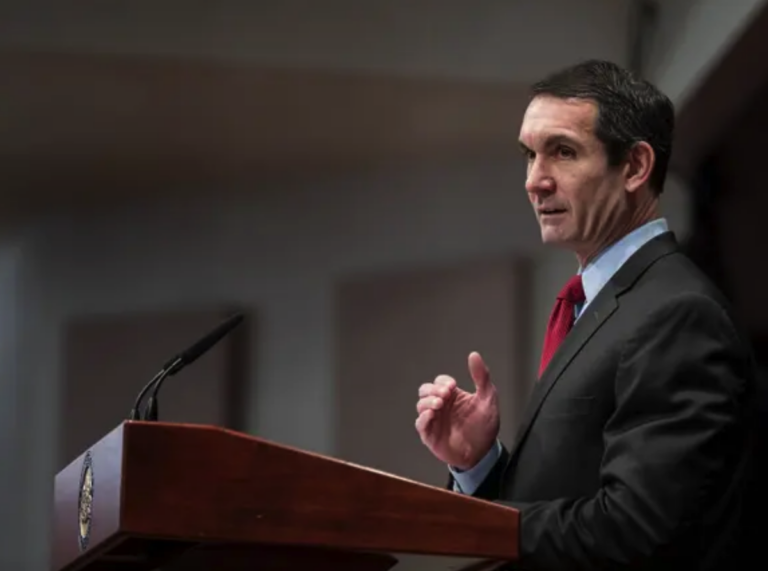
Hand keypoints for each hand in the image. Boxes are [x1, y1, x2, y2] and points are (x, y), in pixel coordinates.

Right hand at [415, 351, 499, 469]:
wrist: (483, 453)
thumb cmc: (484, 427)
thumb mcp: (488, 398)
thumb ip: (481, 376)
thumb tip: (474, 355)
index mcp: (453, 396)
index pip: (440, 381)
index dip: (443, 381)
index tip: (452, 386)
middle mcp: (441, 406)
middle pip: (425, 390)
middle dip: (433, 390)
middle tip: (445, 394)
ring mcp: (434, 420)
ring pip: (421, 405)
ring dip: (428, 402)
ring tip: (439, 404)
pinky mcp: (430, 435)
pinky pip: (420, 424)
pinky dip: (423, 418)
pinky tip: (432, 415)